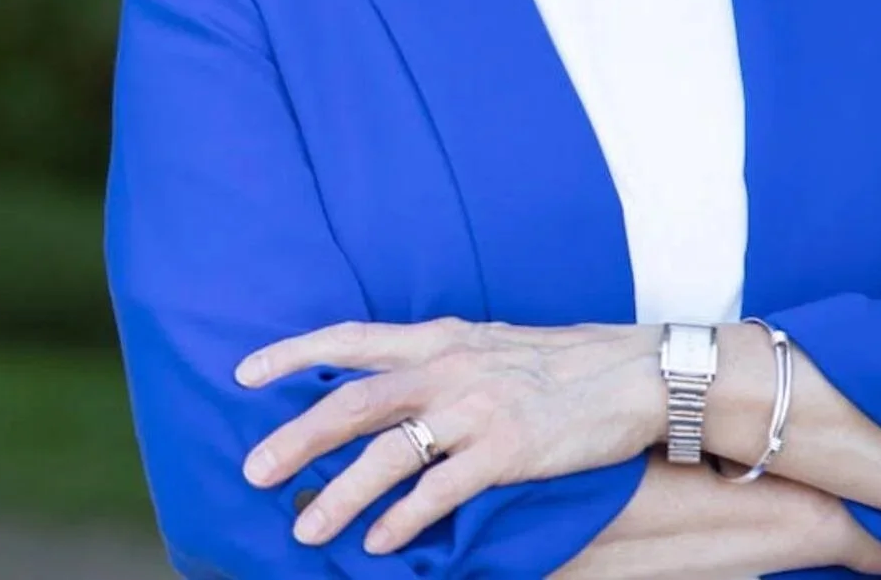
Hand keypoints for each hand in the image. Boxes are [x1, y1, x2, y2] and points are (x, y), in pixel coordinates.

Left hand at [236, 317, 662, 553]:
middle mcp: (451, 367)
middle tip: (252, 472)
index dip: (297, 352)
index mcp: (443, 338)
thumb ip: (441, 361)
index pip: (354, 338)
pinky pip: (440, 490)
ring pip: (388, 454)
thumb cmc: (563, 362)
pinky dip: (403, 519)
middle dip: (297, 437)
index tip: (246, 372)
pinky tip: (380, 543)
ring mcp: (477, 408)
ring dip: (339, 495)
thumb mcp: (493, 344)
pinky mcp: (506, 449)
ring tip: (305, 530)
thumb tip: (392, 386)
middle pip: (356, 401)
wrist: (633, 372)